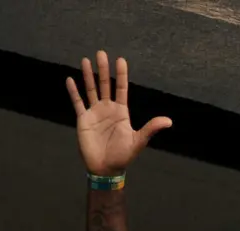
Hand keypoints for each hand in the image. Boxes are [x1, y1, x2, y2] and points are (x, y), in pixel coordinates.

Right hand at [66, 51, 171, 175]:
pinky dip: (74, 92)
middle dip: (103, 69)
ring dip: (88, 75)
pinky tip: (70, 79)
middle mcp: (108, 109)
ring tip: (85, 60)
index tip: (120, 60)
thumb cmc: (123, 156)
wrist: (105, 168)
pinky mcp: (83, 119)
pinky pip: (78, 102)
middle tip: (101, 53)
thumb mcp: (138, 141)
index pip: (122, 89)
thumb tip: (169, 121)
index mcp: (121, 112)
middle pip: (105, 84)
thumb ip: (150, 128)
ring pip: (91, 89)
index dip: (121, 75)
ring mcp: (95, 113)